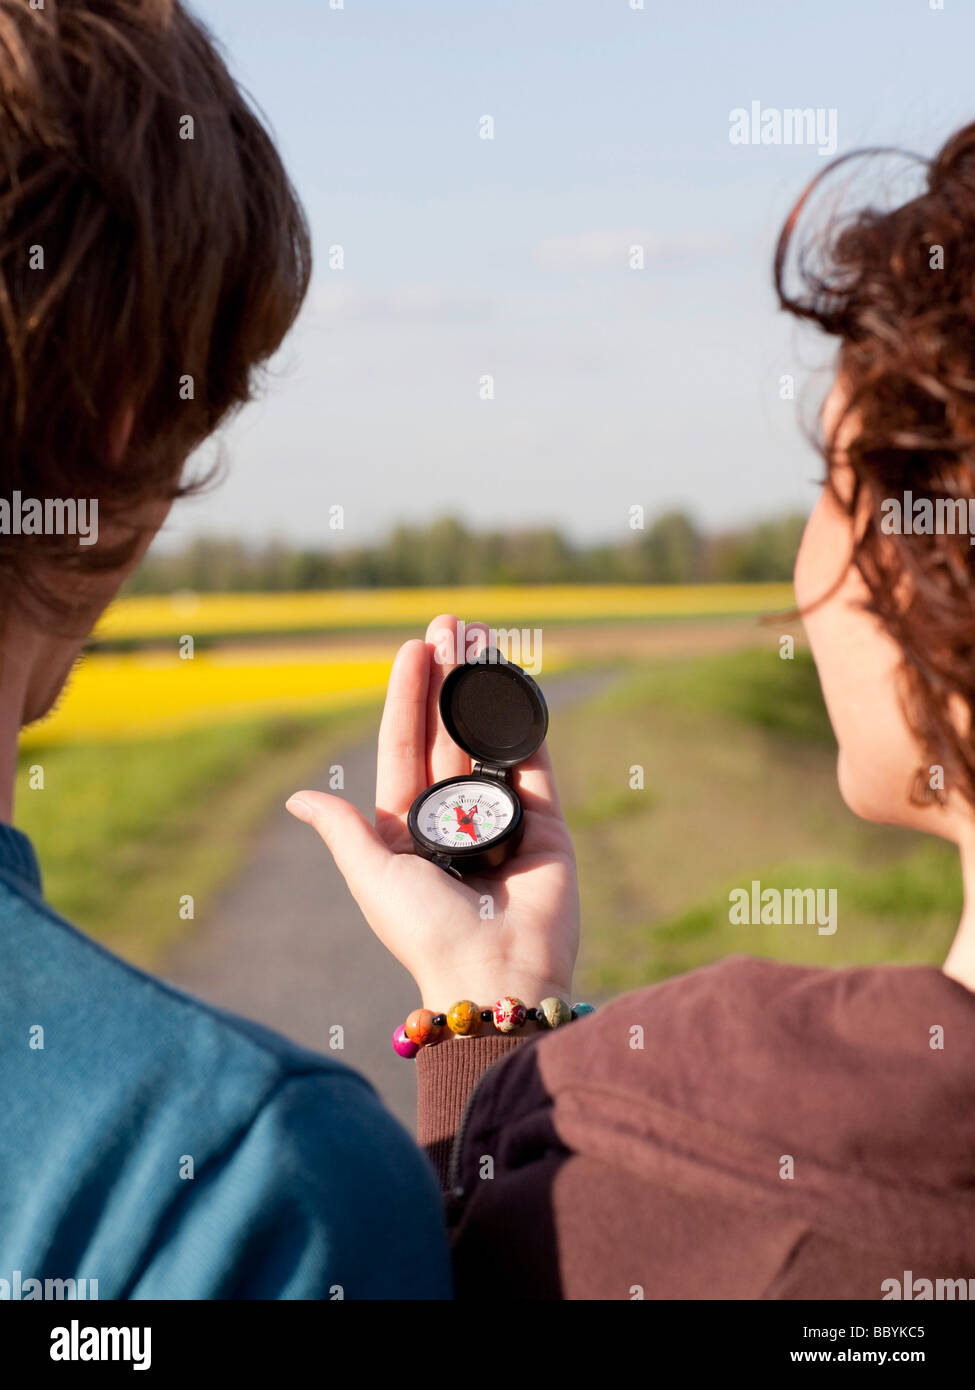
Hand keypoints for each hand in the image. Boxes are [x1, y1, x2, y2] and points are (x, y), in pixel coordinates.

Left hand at [285, 614, 579, 1010]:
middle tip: (451, 622)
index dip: (407, 696)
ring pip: (489, 737)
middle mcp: (454, 819)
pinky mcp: (545, 826)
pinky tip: (516, 680)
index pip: (404, 745)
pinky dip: (526, 721)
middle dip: (448, 676)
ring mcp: (501, 820)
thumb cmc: (425, 932)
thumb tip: (299, 800)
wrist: (497, 976)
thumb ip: (345, 831)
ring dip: (485, 687)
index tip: (412, 648)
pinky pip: (534, 762)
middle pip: (448, 731)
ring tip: (483, 636)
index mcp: (408, 829)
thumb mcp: (374, 876)